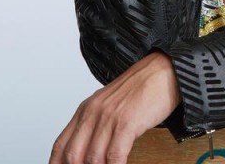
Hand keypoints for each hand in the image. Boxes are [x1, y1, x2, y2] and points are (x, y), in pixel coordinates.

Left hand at [49, 52, 180, 163]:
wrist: (164, 69)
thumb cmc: (142, 88)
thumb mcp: (111, 105)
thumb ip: (97, 126)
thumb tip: (88, 154)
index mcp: (86, 109)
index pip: (60, 146)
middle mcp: (94, 112)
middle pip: (73, 156)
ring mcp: (109, 117)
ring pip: (93, 160)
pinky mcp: (127, 122)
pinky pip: (114, 156)